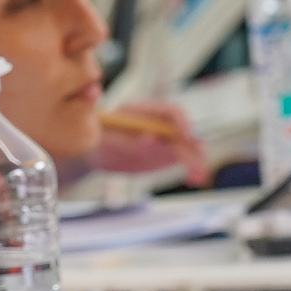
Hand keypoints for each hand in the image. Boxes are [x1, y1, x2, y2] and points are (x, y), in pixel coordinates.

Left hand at [88, 97, 208, 183]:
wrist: (91, 153)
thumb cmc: (94, 140)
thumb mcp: (105, 139)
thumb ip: (126, 138)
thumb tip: (150, 138)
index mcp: (141, 111)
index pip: (171, 112)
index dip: (182, 123)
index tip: (187, 137)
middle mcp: (156, 122)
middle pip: (182, 131)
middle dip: (192, 148)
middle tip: (197, 164)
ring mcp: (162, 138)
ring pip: (187, 147)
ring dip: (196, 160)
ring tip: (199, 176)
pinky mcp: (164, 153)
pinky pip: (182, 159)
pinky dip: (191, 169)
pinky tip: (195, 179)